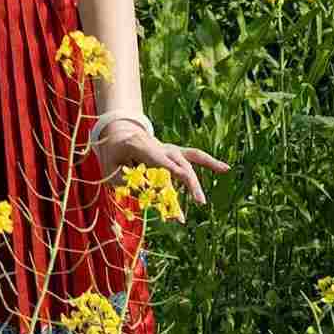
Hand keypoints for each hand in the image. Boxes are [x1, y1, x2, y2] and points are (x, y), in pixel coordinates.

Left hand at [87, 114, 230, 211]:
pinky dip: (209, 162)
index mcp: (139, 145)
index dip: (170, 168)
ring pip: (189, 158)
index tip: (184, 176)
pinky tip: (225, 168)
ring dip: (201, 175)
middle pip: (177, 163)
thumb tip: (144, 193)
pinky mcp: (174, 154)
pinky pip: (194, 157)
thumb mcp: (109, 165)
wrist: (120, 132)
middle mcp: (158, 146)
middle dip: (190, 181)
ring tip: (210, 191)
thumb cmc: (113, 151)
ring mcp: (168, 149)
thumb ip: (122, 179)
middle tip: (199, 201)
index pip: (157, 158)